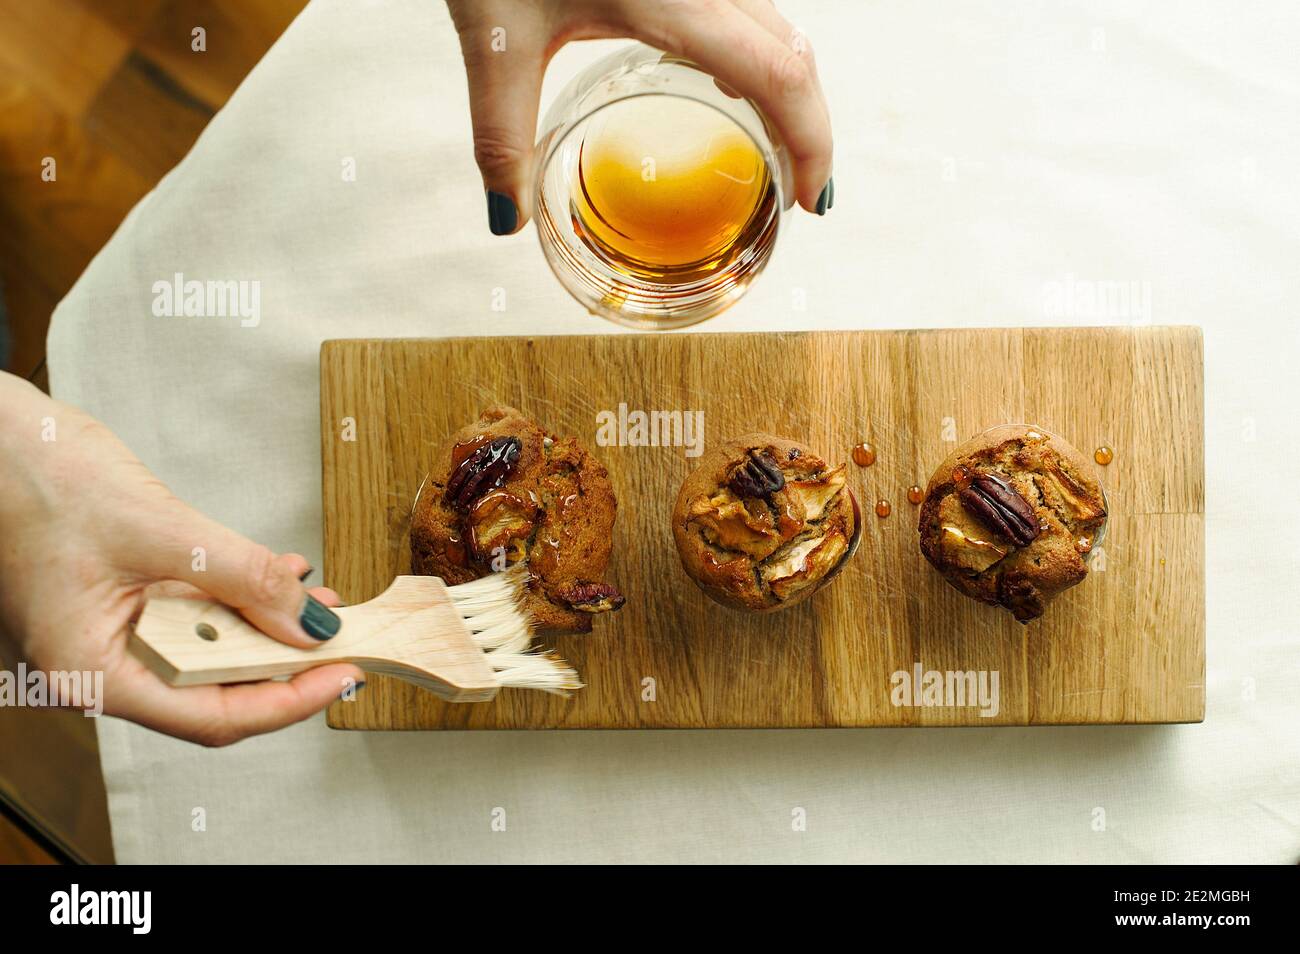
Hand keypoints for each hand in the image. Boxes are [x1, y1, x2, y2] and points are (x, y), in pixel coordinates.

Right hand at [0, 373, 364, 746]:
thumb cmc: (30, 478)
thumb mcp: (158, 529)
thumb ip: (240, 576)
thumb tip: (307, 621)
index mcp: (91, 671)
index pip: (211, 717)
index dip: (287, 701)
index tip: (340, 675)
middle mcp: (98, 664)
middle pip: (214, 689)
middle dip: (284, 662)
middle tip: (342, 638)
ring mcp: (108, 632)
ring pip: (208, 649)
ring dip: (267, 626)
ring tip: (318, 601)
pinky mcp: (120, 600)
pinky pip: (191, 612)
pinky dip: (237, 597)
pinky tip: (277, 575)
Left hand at [446, 0, 833, 233]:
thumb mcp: (495, 40)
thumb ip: (500, 136)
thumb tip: (507, 217)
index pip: (780, 74)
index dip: (812, 142)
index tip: (809, 200)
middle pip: (796, 53)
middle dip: (811, 127)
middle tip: (798, 190)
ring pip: (779, 26)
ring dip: (788, 89)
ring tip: (773, 148)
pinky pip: (748, 8)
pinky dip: (759, 56)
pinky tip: (728, 85)